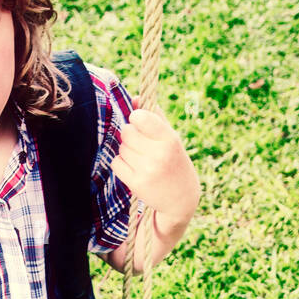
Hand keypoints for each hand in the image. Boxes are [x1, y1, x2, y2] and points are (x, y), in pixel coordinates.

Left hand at [110, 103, 199, 228]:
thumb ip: (155, 117)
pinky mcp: (136, 183)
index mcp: (169, 139)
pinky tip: (134, 169)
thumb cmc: (174, 162)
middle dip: (130, 136)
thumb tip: (135, 98)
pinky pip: (116, 163)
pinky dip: (121, 164)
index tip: (140, 123)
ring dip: (127, 151)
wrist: (181, 199)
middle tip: (140, 145)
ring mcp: (147, 170)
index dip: (136, 118)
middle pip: (126, 132)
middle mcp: (158, 154)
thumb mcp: (171, 139)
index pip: (140, 117)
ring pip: (121, 148)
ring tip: (141, 159)